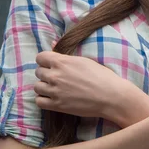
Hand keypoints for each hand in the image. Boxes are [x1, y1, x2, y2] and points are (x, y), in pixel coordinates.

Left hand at [33, 41, 147, 124]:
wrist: (110, 96)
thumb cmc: (101, 76)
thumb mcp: (84, 60)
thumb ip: (65, 54)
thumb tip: (52, 43)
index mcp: (62, 62)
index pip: (40, 57)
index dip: (45, 60)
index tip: (51, 64)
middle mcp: (55, 76)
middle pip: (38, 72)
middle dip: (46, 73)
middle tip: (57, 77)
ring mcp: (55, 91)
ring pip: (37, 87)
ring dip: (44, 87)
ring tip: (55, 88)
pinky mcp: (57, 106)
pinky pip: (39, 101)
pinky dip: (43, 99)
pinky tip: (53, 98)